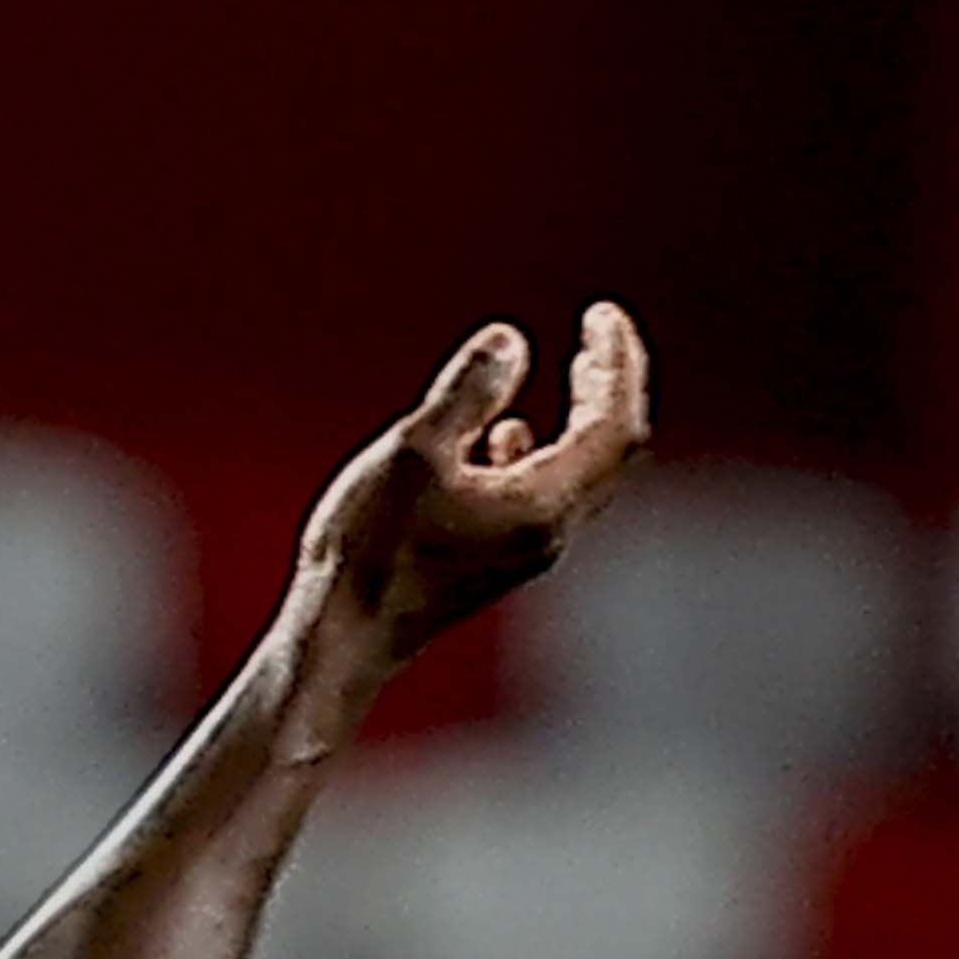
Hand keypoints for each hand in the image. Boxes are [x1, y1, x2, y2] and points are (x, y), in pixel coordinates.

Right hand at [294, 301, 651, 665]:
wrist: (340, 642)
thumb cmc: (368, 555)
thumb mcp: (411, 454)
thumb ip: (466, 393)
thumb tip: (512, 342)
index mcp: (543, 505)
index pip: (614, 423)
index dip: (618, 361)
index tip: (601, 316)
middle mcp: (548, 533)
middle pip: (613, 451)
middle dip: (612, 388)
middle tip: (597, 340)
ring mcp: (523, 553)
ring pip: (582, 474)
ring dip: (584, 419)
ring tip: (576, 374)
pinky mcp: (494, 563)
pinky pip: (544, 497)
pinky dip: (542, 453)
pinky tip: (507, 438)